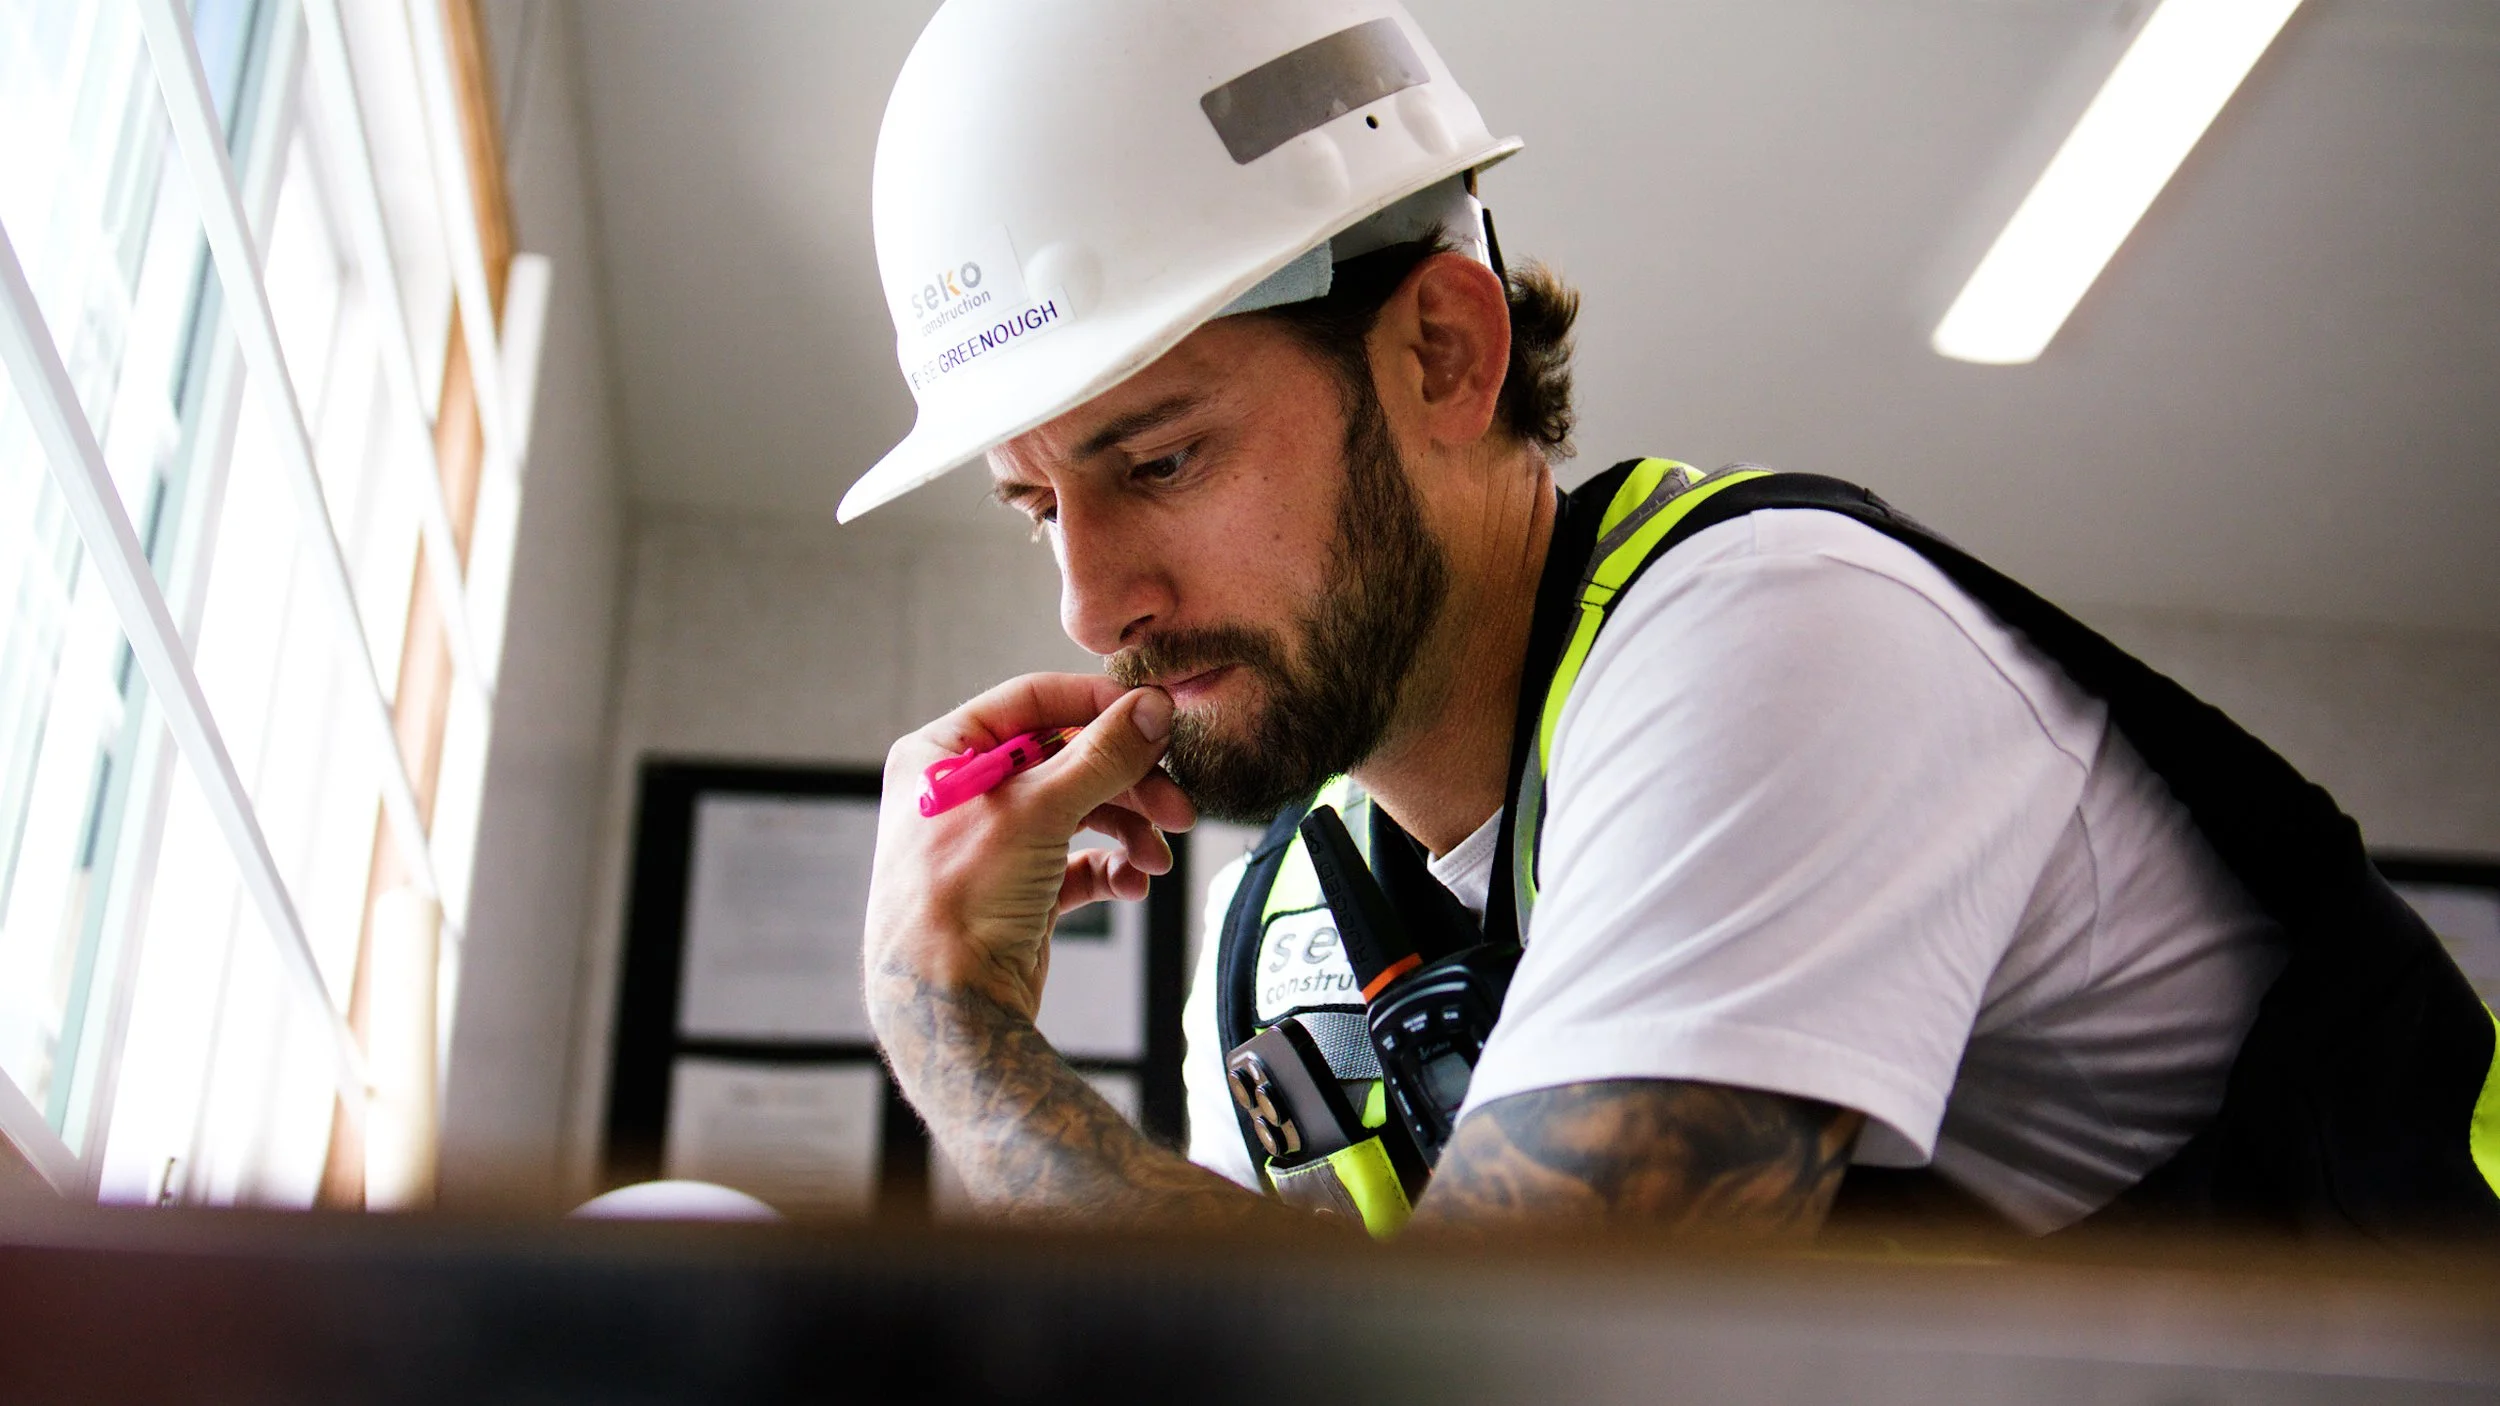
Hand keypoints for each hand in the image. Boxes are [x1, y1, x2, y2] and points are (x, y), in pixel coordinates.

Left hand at [864, 673, 1195, 1031]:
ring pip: (1080, 812)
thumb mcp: (1038, 810)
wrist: (950, 1009)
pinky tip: (1132, 886)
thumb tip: (1153, 708)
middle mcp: (965, 792)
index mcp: (943, 754)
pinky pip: (1077, 862)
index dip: (1098, 706)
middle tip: (1178, 806)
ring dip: (1129, 830)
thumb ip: (1103, 754)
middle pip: (1067, 759)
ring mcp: (993, 842)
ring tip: (1157, 860)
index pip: (1032, 702)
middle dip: (1129, 785)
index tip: (1156, 717)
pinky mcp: (1018, 888)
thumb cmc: (962, 900)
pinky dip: (1110, 869)